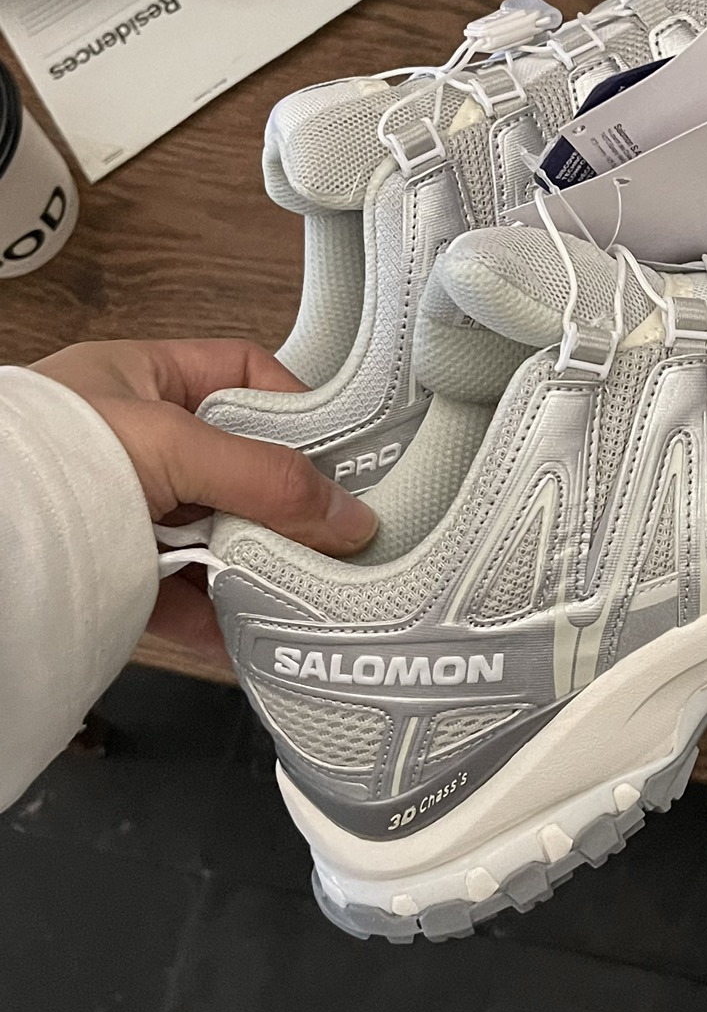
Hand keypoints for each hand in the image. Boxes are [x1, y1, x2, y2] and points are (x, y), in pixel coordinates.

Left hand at [33, 339, 376, 672]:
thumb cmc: (50, 460)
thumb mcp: (173, 446)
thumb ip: (266, 479)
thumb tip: (351, 517)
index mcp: (142, 380)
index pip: (243, 374)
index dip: (297, 405)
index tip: (344, 451)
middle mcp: (133, 442)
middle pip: (235, 466)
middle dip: (284, 502)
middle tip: (338, 532)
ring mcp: (120, 510)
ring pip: (210, 534)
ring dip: (255, 563)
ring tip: (304, 589)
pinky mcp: (107, 576)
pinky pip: (175, 596)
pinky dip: (214, 619)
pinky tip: (247, 637)